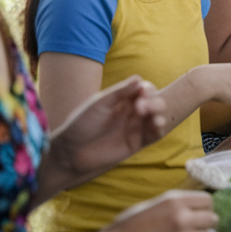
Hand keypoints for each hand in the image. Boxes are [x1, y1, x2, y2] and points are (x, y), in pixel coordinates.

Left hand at [47, 76, 169, 180]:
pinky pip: (154, 134)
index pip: (144, 89)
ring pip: (157, 116)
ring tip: (153, 117)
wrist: (71, 152)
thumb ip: (119, 92)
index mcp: (123, 99)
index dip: (147, 89)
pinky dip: (159, 128)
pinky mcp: (137, 142)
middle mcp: (132, 111)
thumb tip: (139, 79)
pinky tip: (157, 124)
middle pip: (154, 101)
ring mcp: (136, 127)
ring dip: (158, 113)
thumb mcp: (99, 104)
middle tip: (141, 107)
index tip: (142, 92)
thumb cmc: (81, 124)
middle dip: (154, 102)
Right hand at [90, 190, 217, 231]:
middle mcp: (182, 220)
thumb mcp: (147, 208)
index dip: (203, 208)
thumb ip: (173, 206)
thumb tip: (193, 207)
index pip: (207, 200)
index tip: (198, 214)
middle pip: (213, 219)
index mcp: (173, 202)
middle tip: (191, 231)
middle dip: (204, 224)